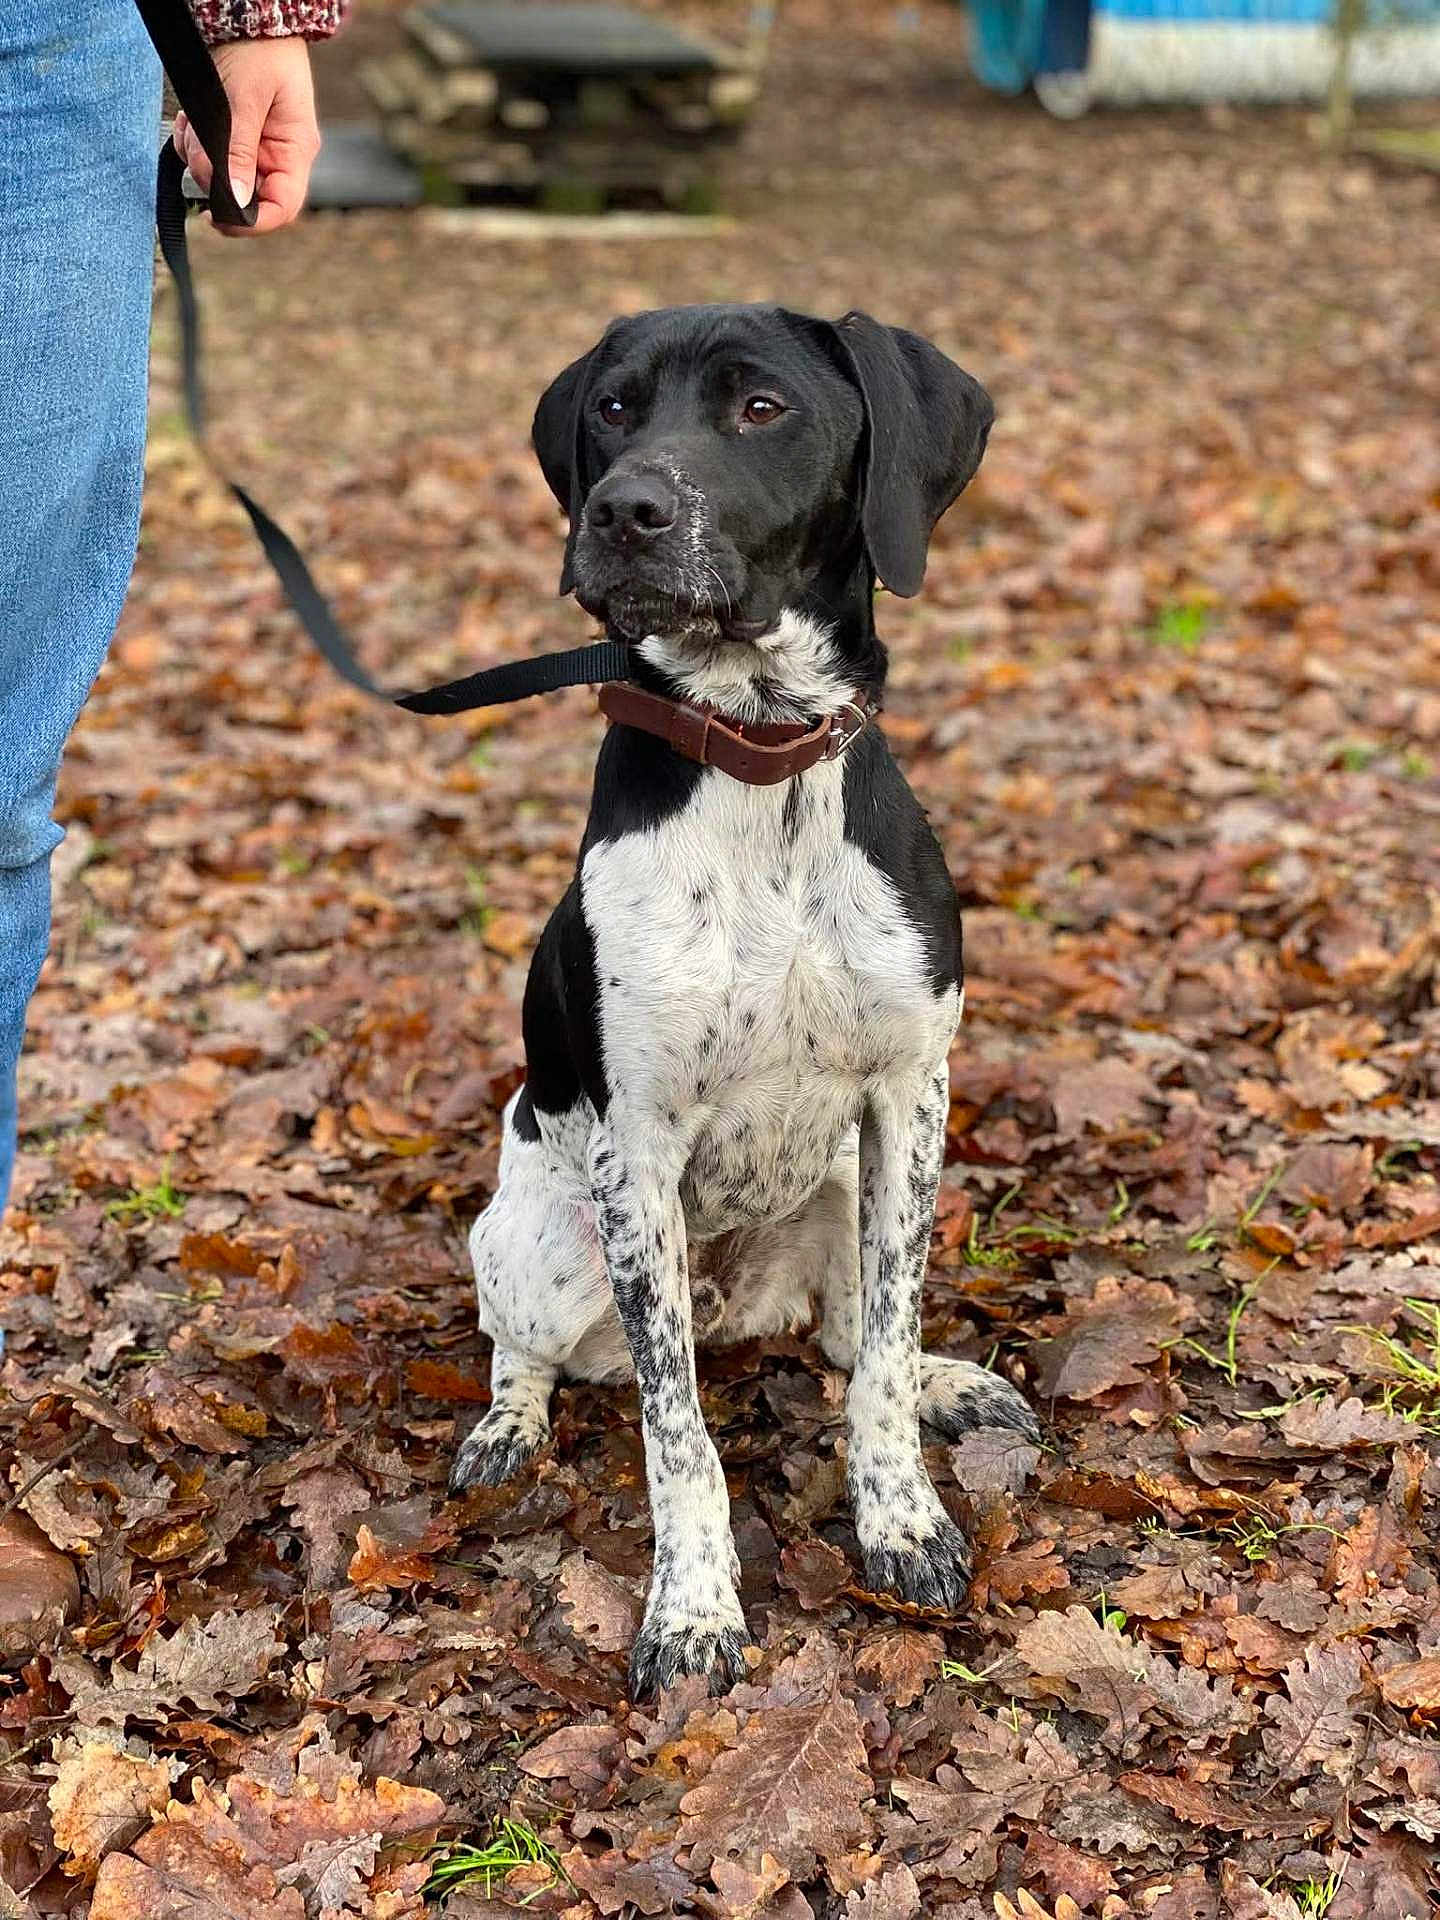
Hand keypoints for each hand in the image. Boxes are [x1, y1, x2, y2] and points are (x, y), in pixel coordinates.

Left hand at [172, 36, 320, 236]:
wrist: (250, 15)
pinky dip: (193, 145)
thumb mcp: (246, 99)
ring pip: (223, 179)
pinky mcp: (234, 139)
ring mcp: (256, 149)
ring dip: (198, 158)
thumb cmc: (259, 50)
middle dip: (214, 179)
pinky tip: (189, 121)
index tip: (218, 217)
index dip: (252, 222)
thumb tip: (234, 200)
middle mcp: (278, 156)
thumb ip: (238, 150)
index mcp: (294, 151)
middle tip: (195, 148)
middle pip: (246, 195)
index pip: (282, 208)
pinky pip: (211, 158)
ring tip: (190, 126)